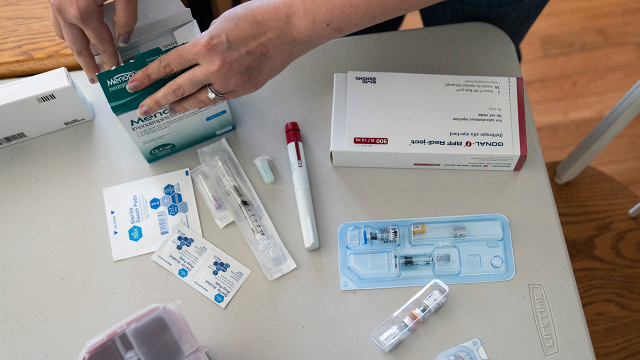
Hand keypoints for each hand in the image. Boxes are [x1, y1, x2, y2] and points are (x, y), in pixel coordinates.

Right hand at [50, 0, 137, 82]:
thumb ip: (126, 17)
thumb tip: (123, 39)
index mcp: (82, 11)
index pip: (101, 44)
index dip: (110, 59)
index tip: (115, 68)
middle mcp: (64, 9)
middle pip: (78, 47)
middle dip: (88, 65)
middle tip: (96, 78)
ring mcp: (55, 2)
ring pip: (63, 34)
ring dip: (76, 49)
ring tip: (87, 58)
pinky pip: (57, 19)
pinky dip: (67, 31)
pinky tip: (77, 32)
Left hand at [127, 1, 315, 115]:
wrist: (288, 28)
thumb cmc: (260, 19)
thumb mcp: (221, 24)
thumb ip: (205, 42)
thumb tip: (196, 55)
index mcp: (206, 46)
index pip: (168, 65)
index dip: (148, 76)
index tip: (135, 83)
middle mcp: (215, 67)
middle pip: (178, 88)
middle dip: (156, 100)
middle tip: (143, 108)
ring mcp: (231, 81)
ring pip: (198, 99)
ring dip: (180, 106)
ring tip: (169, 109)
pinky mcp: (245, 89)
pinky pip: (219, 99)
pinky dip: (207, 101)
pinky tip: (199, 102)